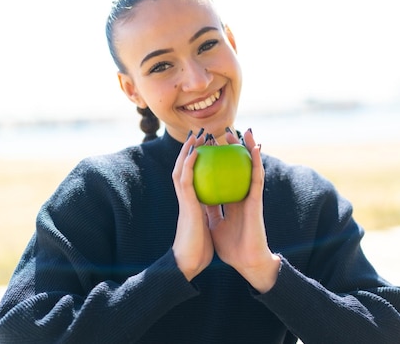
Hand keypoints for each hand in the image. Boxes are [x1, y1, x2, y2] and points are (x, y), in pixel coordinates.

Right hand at [171, 132, 212, 280]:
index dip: (196, 163)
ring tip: (196, 136)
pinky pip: (187, 180)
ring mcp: (185, 201)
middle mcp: (187, 199)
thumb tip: (216, 210)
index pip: (193, 178)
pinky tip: (196, 151)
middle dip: (191, 151)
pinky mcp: (187, 205)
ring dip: (188, 151)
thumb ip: (208, 215)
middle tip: (198, 135)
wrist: (189, 264)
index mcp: (192, 204)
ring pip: (182, 170)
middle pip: (185, 169)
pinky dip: (190, 164)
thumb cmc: (199, 250)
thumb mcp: (206, 227)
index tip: (205, 148)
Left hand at [205, 129, 280, 292]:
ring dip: (246, 147)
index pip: (223, 176)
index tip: (209, 146)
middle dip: (231, 149)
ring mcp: (250, 196)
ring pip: (249, 166)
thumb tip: (195, 197)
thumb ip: (208, 209)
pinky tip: (255, 146)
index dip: (217, 161)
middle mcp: (242, 194)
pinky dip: (256, 160)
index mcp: (231, 201)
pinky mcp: (257, 199)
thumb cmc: (229, 247)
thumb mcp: (213, 223)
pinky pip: (256, 176)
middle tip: (223, 133)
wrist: (244, 261)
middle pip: (236, 167)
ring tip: (242, 131)